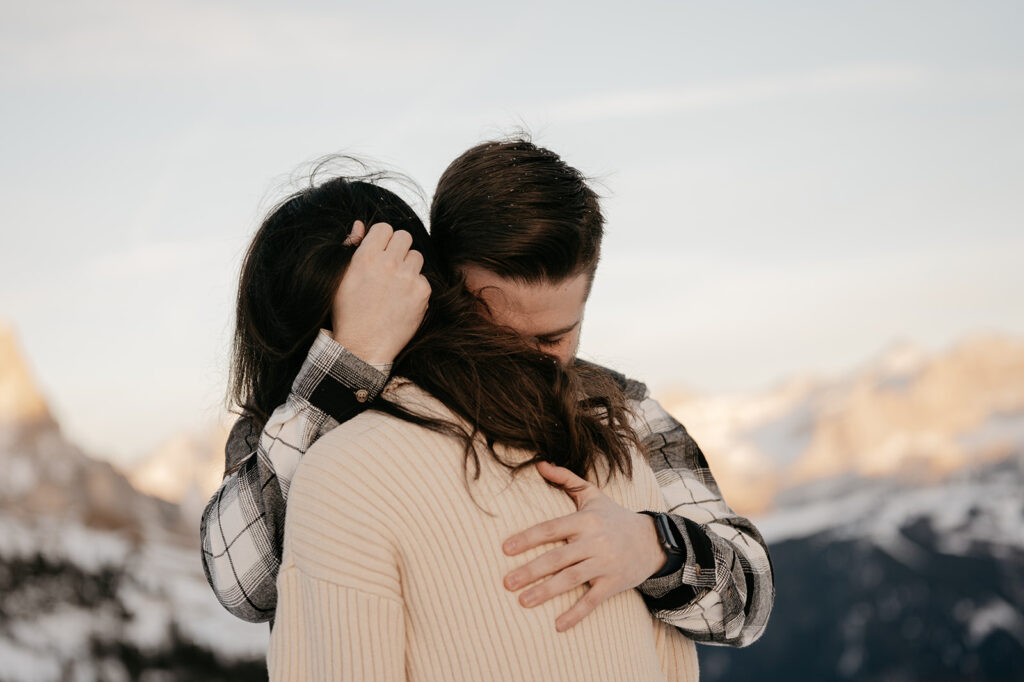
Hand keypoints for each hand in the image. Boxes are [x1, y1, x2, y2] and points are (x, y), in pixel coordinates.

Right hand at [330, 221, 430, 364]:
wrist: (362, 347)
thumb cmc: (347, 313)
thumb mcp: (340, 278)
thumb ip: (350, 247)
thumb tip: (360, 224)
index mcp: (366, 257)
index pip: (385, 228)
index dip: (382, 239)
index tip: (380, 251)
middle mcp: (388, 263)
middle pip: (404, 237)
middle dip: (398, 248)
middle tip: (390, 266)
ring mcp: (407, 277)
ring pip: (416, 256)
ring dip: (408, 266)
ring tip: (396, 285)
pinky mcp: (422, 292)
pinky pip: (424, 278)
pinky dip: (415, 288)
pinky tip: (402, 301)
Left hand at [501, 461, 666, 631]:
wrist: (652, 540)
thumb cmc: (614, 516)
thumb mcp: (593, 494)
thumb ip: (565, 479)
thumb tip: (539, 464)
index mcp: (585, 520)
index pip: (551, 528)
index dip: (528, 538)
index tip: (505, 549)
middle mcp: (594, 541)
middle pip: (558, 557)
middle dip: (530, 570)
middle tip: (506, 582)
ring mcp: (605, 563)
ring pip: (571, 579)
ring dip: (546, 592)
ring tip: (523, 601)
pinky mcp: (614, 583)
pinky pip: (593, 600)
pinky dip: (576, 613)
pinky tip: (558, 625)